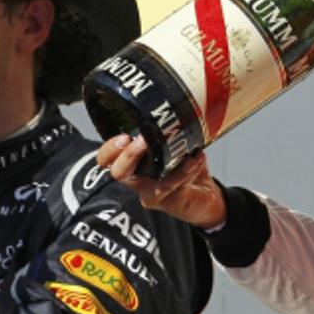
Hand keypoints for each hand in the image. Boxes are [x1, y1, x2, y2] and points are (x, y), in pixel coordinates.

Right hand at [97, 135, 226, 228]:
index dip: (109, 149)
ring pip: (149, 184)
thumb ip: (173, 132)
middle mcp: (138, 180)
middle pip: (118, 172)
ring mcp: (152, 194)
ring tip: (185, 154)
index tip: (124, 137)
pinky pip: (174, 188)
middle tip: (142, 141)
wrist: (206, 196)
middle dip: (128, 155)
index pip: (107, 158)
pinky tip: (196, 160)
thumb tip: (179, 110)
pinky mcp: (169, 203)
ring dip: (167, 165)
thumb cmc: (186, 168)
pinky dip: (187, 172)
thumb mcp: (177, 145)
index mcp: (134, 163)